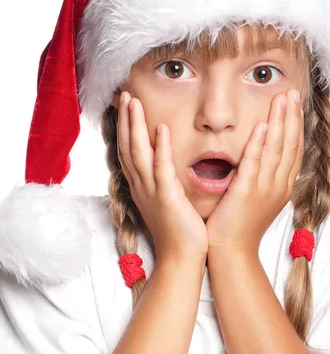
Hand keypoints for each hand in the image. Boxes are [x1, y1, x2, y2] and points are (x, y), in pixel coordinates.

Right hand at [117, 92, 207, 261]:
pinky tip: (160, 127)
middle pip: (127, 148)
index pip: (129, 153)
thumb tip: (168, 169)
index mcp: (141, 188)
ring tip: (133, 101)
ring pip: (138, 153)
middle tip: (124, 94)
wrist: (181, 258)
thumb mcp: (167, 203)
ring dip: (135, 126)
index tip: (127, 107)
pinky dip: (159, 147)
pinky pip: (161, 168)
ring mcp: (151, 192)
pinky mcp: (166, 198)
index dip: (126, 129)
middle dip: (125, 120)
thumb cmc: (179, 233)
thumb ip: (164, 184)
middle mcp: (141, 188)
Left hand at [205, 89, 303, 254]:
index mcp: (282, 187)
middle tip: (291, 93)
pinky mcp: (246, 192)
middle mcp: (278, 186)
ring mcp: (264, 189)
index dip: (295, 125)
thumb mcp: (258, 198)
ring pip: (276, 150)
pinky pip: (254, 164)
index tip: (294, 104)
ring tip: (281, 100)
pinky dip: (258, 143)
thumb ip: (262, 177)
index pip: (293, 150)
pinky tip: (261, 125)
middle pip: (290, 145)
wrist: (231, 251)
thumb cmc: (240, 226)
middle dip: (292, 117)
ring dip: (279, 122)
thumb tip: (261, 158)